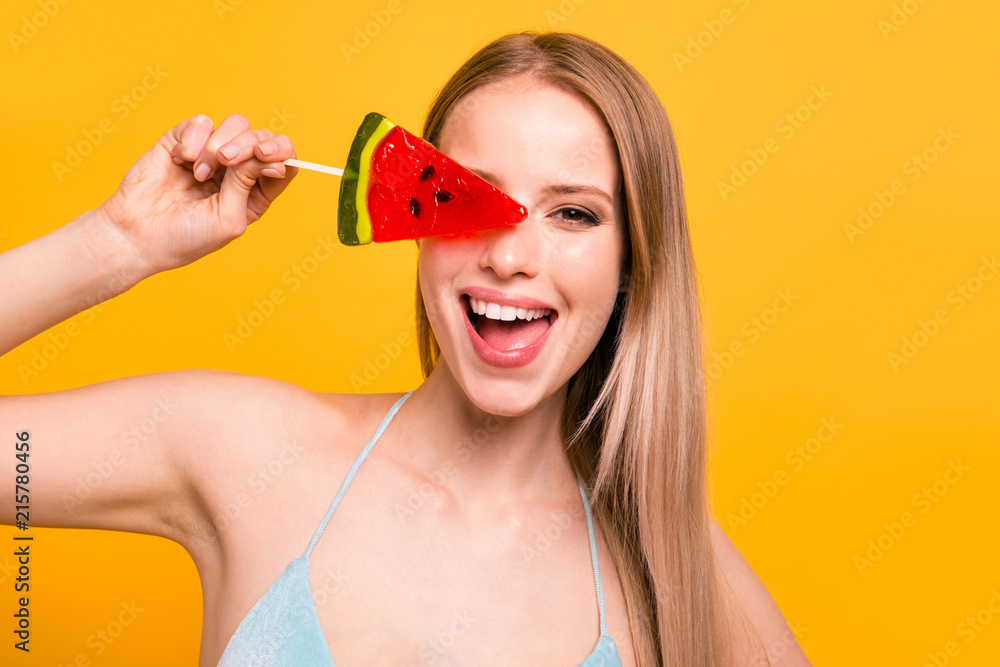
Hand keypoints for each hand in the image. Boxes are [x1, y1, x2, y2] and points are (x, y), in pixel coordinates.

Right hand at [97, 113, 296, 273]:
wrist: (136, 233)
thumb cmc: (186, 237)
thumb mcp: (227, 218)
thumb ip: (247, 183)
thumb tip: (267, 155)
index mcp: (255, 194)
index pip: (283, 162)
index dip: (281, 151)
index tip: (265, 155)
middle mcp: (237, 171)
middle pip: (261, 138)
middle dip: (247, 144)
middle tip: (226, 160)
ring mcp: (211, 154)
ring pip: (236, 125)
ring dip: (217, 144)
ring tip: (198, 172)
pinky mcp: (183, 141)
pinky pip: (202, 122)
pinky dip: (193, 137)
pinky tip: (180, 160)